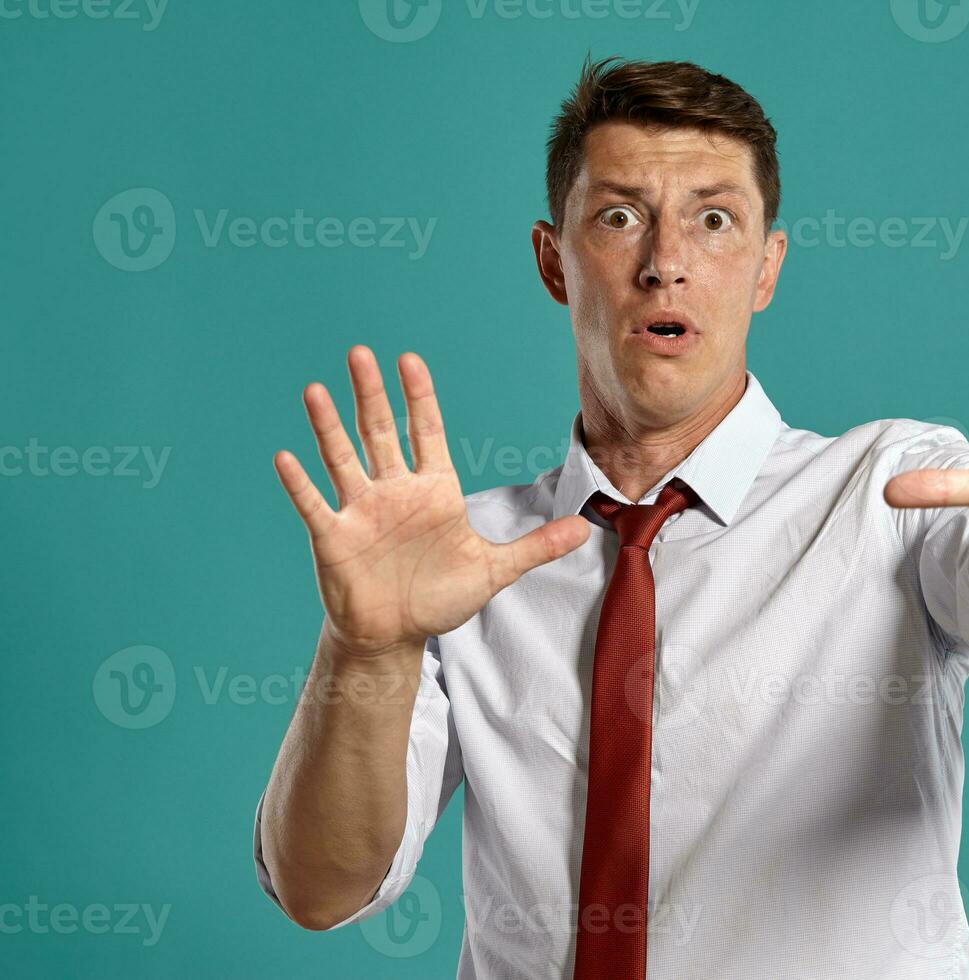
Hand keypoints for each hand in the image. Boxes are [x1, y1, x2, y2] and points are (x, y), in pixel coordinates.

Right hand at [273, 346, 590, 658]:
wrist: (395, 634)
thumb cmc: (439, 596)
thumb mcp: (493, 571)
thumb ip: (535, 547)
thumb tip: (584, 530)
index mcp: (434, 490)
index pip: (426, 432)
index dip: (418, 396)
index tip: (409, 360)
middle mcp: (394, 491)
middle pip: (380, 432)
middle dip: (371, 393)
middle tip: (360, 353)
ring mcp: (361, 511)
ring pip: (343, 458)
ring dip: (328, 426)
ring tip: (316, 391)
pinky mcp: (334, 537)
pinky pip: (314, 504)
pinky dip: (300, 483)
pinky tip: (285, 456)